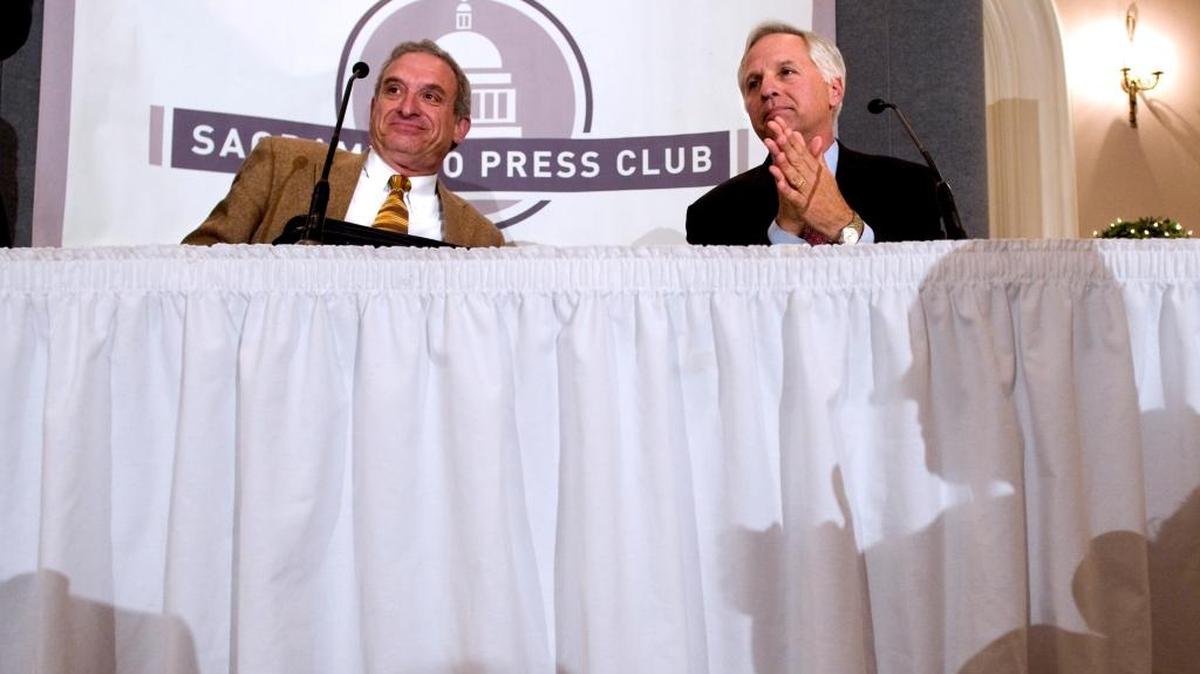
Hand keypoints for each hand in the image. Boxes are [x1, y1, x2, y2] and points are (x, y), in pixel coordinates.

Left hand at [763, 119, 852, 240]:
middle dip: (786, 145)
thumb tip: (816, 139)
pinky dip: (787, 188)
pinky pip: (795, 196)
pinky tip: (779, 182)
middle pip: (798, 159)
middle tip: (776, 132)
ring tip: (776, 153)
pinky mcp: (806, 205)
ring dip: (785, 164)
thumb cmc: (831, 197)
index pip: (803, 151)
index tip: (783, 126)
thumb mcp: (826, 174)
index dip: (792, 138)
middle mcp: (813, 178)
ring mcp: (809, 191)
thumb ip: (818, 157)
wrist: (840, 219)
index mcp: (817, 170)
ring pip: (796, 175)